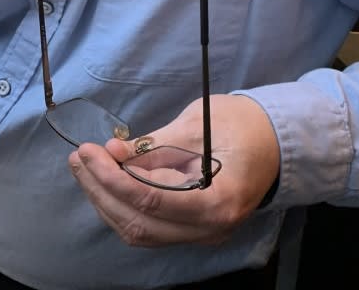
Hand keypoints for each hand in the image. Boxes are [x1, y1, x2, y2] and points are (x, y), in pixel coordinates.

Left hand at [69, 94, 279, 247]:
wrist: (277, 141)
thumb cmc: (242, 125)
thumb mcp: (196, 125)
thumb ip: (152, 145)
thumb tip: (112, 151)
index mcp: (218, 201)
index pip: (153, 201)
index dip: (114, 178)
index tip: (90, 151)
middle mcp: (210, 229)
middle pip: (140, 224)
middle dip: (102, 190)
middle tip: (80, 157)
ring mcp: (201, 234)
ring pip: (139, 231)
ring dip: (106, 200)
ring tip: (85, 166)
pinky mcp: (192, 228)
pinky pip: (149, 227)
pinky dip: (121, 206)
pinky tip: (105, 181)